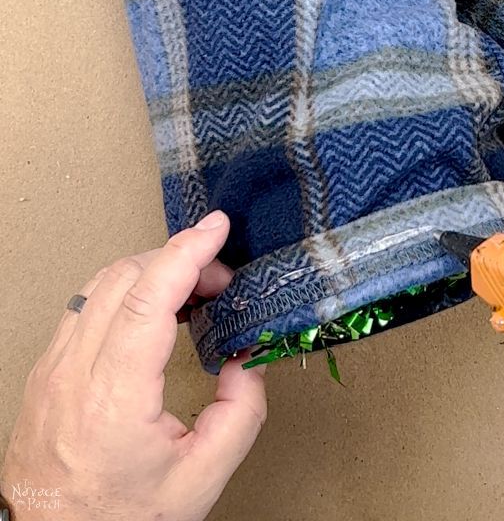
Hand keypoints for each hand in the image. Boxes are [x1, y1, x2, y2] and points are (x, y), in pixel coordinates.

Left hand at [1, 211, 266, 520]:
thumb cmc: (124, 519)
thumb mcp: (202, 478)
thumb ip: (241, 411)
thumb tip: (243, 356)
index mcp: (113, 400)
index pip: (148, 299)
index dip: (187, 252)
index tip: (217, 228)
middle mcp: (73, 374)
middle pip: (124, 277)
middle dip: (180, 258)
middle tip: (220, 278)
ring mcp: (52, 369)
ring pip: (101, 283)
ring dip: (152, 269)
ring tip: (192, 288)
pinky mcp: (45, 371)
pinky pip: (86, 304)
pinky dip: (127, 288)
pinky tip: (153, 305)